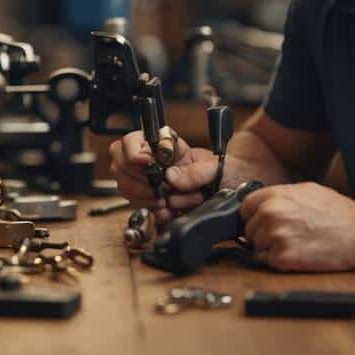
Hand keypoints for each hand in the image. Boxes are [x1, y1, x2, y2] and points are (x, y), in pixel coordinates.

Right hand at [109, 127, 229, 224]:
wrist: (233, 190)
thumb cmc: (226, 170)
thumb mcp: (217, 166)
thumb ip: (197, 170)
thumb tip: (171, 178)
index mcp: (162, 143)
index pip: (130, 141)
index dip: (133, 152)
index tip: (147, 162)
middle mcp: (151, 160)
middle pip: (121, 166)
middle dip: (142, 181)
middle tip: (163, 187)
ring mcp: (148, 181)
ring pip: (127, 188)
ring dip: (151, 198)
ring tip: (174, 199)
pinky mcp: (153, 201)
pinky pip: (141, 208)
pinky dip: (156, 213)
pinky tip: (171, 211)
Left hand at [240, 182, 354, 271]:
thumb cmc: (339, 213)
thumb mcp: (306, 191)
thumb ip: (280, 196)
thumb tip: (262, 203)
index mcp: (275, 195)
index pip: (245, 208)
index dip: (253, 217)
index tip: (262, 223)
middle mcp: (271, 213)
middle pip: (249, 229)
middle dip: (263, 235)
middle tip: (288, 236)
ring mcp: (275, 236)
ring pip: (257, 247)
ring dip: (271, 249)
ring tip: (296, 244)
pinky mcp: (283, 257)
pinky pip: (267, 262)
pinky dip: (280, 262)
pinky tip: (298, 255)